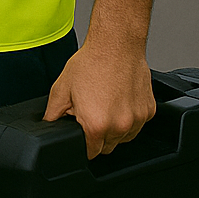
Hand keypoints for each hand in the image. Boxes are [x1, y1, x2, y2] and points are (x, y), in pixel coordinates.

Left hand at [42, 37, 155, 158]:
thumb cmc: (91, 63)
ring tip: (105, 103)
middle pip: (108, 147)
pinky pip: (137, 124)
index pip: (91, 152)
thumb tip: (49, 125)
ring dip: (114, 128)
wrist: (116, 45)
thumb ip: (53, 113)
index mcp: (96, 124)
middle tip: (91, 112)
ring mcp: (137, 120)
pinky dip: (128, 117)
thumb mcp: (62, 88)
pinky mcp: (149, 112)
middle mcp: (119, 126)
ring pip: (124, 137)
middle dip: (98, 135)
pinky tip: (118, 99)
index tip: (82, 134)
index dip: (83, 144)